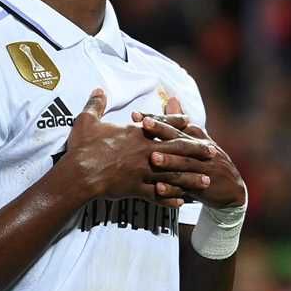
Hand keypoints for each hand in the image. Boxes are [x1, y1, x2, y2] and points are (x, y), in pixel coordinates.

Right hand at [61, 89, 213, 207]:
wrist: (79, 174)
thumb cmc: (83, 147)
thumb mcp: (87, 120)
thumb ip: (96, 104)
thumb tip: (98, 89)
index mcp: (137, 135)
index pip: (163, 126)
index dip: (178, 123)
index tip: (192, 122)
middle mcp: (145, 152)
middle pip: (176, 150)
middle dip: (195, 151)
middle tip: (211, 152)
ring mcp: (143, 173)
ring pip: (173, 175)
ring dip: (190, 178)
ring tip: (205, 181)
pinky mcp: (137, 190)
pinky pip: (158, 196)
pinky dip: (170, 199)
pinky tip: (182, 202)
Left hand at [131, 98, 246, 208]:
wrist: (231, 187)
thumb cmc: (207, 160)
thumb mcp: (196, 139)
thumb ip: (180, 122)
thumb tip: (170, 99)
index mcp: (196, 136)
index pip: (175, 124)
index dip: (157, 119)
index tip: (136, 114)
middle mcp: (200, 149)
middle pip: (179, 139)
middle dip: (162, 131)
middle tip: (144, 124)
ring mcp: (202, 169)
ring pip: (184, 163)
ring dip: (169, 161)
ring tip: (153, 158)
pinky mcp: (202, 187)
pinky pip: (185, 188)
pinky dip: (172, 190)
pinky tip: (158, 189)